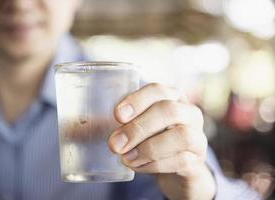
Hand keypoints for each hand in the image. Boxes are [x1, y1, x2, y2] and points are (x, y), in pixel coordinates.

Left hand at [109, 83, 215, 199]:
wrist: (179, 169)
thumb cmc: (154, 141)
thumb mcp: (139, 127)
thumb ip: (116, 124)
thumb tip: (76, 127)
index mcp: (173, 98)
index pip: (158, 90)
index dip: (138, 100)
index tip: (117, 115)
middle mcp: (189, 114)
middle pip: (169, 110)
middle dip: (139, 127)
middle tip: (115, 144)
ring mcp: (198, 137)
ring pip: (181, 135)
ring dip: (149, 148)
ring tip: (126, 158)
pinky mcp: (198, 161)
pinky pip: (182, 160)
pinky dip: (156, 165)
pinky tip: (139, 167)